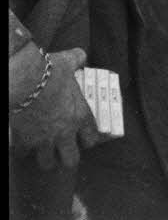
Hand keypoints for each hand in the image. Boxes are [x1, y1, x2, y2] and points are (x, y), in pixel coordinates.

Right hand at [8, 46, 100, 169]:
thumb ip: (78, 60)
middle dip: (67, 159)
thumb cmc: (52, 71)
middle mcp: (65, 132)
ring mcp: (45, 140)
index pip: (92, 138)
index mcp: (80, 115)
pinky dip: (23, 151)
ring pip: (48, 164)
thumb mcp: (69, 62)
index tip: (82, 137)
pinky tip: (22, 145)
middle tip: (62, 152)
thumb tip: (81, 55)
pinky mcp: (26, 142)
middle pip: (71, 161)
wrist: (27, 82)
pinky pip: (24, 155)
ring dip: (45, 159)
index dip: (87, 140)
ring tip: (42, 153)